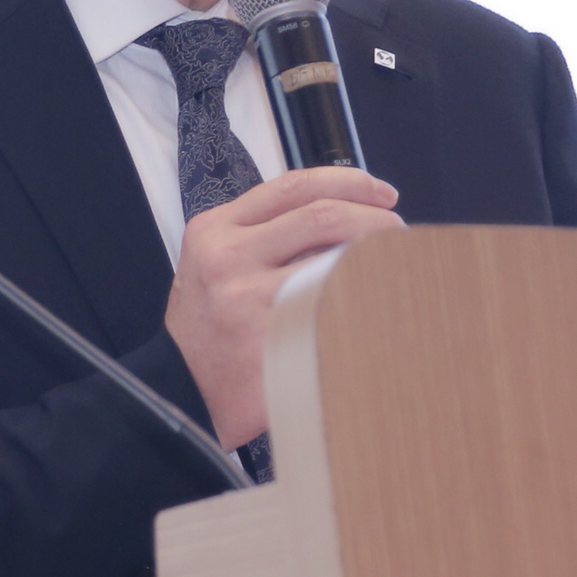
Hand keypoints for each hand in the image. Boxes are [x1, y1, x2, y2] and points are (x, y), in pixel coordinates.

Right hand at [163, 167, 403, 449]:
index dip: (348, 182)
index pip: (293, 186)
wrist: (180, 394)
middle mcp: (227, 254)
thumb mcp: (216, 267)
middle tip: (397, 231)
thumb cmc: (209, 335)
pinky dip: (363, 294)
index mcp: (215, 229)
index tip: (380, 194)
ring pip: (333, 255)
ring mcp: (246, 294)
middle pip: (321, 212)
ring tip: (394, 263)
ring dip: (376, 255)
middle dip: (373, 215)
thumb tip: (343, 217)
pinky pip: (332, 301)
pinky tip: (379, 299)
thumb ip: (263, 237)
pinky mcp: (268, 332)